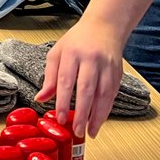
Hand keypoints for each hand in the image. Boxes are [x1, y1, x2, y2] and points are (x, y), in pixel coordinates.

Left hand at [37, 16, 125, 137]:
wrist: (103, 27)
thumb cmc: (77, 41)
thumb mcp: (57, 53)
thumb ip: (50, 77)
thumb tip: (41, 99)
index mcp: (72, 53)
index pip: (66, 80)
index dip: (63, 101)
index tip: (60, 118)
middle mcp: (90, 59)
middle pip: (86, 89)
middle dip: (82, 113)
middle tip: (77, 131)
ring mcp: (107, 66)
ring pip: (103, 94)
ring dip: (97, 116)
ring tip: (90, 132)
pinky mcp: (118, 72)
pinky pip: (113, 94)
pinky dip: (107, 110)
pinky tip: (100, 120)